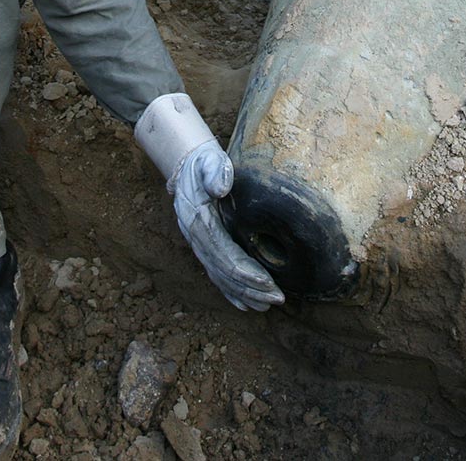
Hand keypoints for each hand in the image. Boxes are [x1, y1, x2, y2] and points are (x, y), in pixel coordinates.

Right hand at [172, 142, 284, 312]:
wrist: (187, 168)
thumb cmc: (203, 164)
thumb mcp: (208, 160)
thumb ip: (215, 171)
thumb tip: (222, 187)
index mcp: (198, 221)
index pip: (223, 254)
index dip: (245, 272)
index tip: (268, 282)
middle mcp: (196, 238)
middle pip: (224, 272)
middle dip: (250, 288)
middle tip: (278, 298)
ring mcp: (199, 246)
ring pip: (221, 277)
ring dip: (244, 293)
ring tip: (267, 305)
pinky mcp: (205, 248)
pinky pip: (217, 275)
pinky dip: (231, 292)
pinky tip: (246, 305)